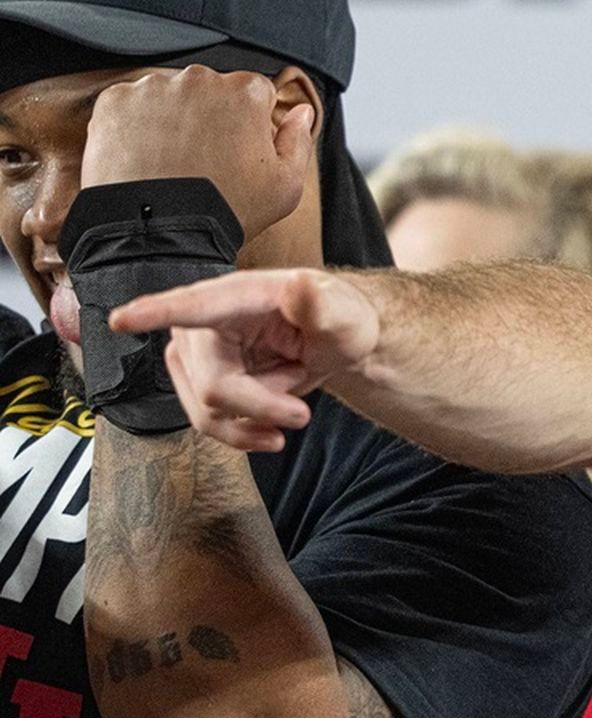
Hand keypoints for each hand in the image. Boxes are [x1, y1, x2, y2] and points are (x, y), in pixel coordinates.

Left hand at [82, 65, 315, 239]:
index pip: (256, 92)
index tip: (241, 150)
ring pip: (171, 95)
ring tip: (172, 161)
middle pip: (211, 89)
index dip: (252, 123)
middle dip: (212, 116)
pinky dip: (137, 125)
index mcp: (245, 92)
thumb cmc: (227, 210)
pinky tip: (145, 157)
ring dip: (174, 118)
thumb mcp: (286, 185)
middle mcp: (199, 78)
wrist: (159, 233)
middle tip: (205, 160)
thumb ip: (299, 140)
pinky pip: (131, 105)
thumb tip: (303, 112)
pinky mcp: (115, 101)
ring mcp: (153, 87)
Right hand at [109, 269, 379, 450]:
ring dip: (259, 418)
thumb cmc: (337, 322)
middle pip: (215, 389)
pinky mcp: (194, 381)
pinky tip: (274, 423)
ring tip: (289, 398)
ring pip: (209, 413)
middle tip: (303, 413)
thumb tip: (303, 286)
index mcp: (237, 296)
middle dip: (264, 408)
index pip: (191, 307)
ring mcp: (194, 355)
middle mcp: (202, 323)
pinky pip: (211, 425)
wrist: (330, 348)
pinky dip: (249, 431)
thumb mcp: (346, 316)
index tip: (120, 319)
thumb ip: (325, 308)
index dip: (154, 313)